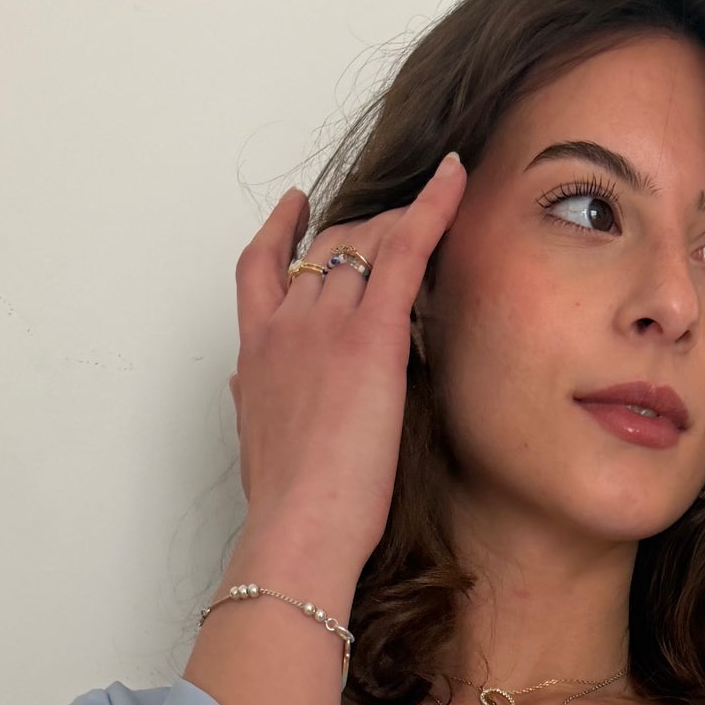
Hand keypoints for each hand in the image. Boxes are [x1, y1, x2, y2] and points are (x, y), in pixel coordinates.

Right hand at [225, 155, 466, 587]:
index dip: (281, 231)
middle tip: (401, 237)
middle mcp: (287, 324)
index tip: (296, 208)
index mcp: (257, 351)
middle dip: (365, 238)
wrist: (297, 528)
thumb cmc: (285, 505)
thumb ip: (256, 401)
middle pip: (328, 252)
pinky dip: (433, 206)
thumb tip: (249, 387)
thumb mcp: (256, 443)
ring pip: (366, 246)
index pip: (263, 268)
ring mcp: (326, 326)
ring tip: (435, 224)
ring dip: (401, 231)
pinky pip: (405, 250)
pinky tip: (456, 176)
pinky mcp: (372, 337)